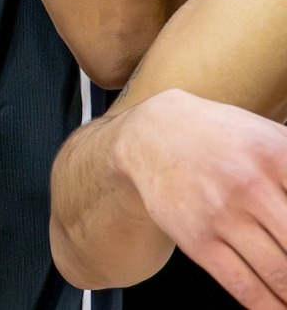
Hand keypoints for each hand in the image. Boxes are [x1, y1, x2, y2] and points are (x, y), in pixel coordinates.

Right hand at [117, 89, 286, 307]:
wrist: (153, 134)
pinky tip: (280, 308)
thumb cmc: (223, 137)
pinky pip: (243, 285)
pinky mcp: (196, 240)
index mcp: (278, 155)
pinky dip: (269, 306)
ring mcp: (221, 215)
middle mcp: (250, 185)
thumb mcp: (272, 136)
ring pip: (280, 273)